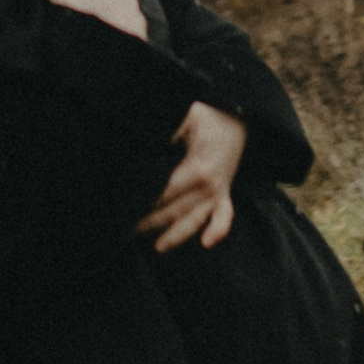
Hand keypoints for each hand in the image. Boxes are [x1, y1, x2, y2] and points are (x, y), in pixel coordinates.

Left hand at [138, 100, 245, 251]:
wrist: (237, 119)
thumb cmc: (206, 118)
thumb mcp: (186, 115)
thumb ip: (169, 130)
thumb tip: (145, 143)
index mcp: (197, 167)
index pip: (165, 191)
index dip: (146, 201)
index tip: (126, 208)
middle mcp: (209, 184)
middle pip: (175, 210)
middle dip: (151, 222)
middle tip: (126, 231)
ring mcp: (218, 191)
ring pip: (194, 220)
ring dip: (175, 235)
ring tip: (157, 247)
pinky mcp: (224, 194)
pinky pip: (224, 217)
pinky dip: (218, 230)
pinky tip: (207, 243)